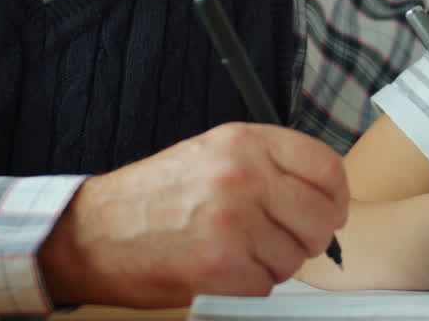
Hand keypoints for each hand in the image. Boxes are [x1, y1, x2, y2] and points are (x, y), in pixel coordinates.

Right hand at [40, 123, 347, 307]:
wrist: (93, 231)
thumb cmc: (153, 196)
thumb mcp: (213, 153)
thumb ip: (268, 164)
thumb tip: (322, 194)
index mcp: (246, 141)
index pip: (326, 166)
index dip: (335, 196)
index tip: (329, 210)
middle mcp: (244, 176)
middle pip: (320, 218)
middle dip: (307, 237)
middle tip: (277, 239)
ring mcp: (233, 222)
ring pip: (296, 257)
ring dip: (273, 263)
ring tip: (235, 251)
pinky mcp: (221, 267)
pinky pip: (267, 286)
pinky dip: (250, 286)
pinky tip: (221, 270)